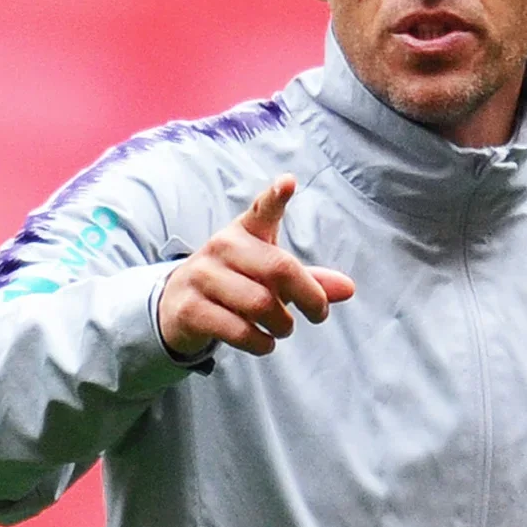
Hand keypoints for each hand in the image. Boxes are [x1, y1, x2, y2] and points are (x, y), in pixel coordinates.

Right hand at [158, 175, 355, 358]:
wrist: (177, 307)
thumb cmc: (236, 286)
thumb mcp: (271, 278)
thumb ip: (309, 281)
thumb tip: (349, 288)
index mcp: (244, 232)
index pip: (262, 210)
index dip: (275, 197)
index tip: (288, 182)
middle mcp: (222, 247)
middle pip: (279, 268)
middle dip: (309, 297)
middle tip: (319, 314)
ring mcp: (202, 277)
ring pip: (261, 304)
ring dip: (283, 325)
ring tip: (282, 328)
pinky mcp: (190, 309)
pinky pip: (239, 330)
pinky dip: (261, 343)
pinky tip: (264, 343)